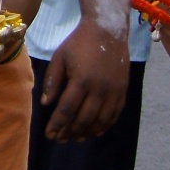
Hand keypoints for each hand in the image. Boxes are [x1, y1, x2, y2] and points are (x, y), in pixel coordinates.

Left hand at [42, 22, 128, 141]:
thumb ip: (52, 81)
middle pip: (83, 119)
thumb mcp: (60, 57)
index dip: (57, 124)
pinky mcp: (122, 90)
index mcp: (81, 80)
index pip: (67, 109)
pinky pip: (114, 114)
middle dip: (70, 132)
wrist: (108, 30)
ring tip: (75, 138)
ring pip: (100, 120)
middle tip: (60, 139)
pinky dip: (104, 126)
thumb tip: (46, 104)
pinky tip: (94, 132)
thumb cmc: (79, 42)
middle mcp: (99, 88)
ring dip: (86, 132)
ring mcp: (113, 90)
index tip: (49, 134)